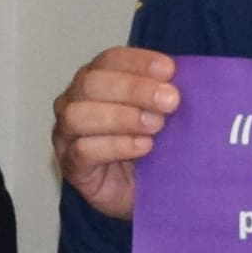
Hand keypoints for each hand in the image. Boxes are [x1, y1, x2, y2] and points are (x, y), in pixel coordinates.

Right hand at [52, 46, 178, 224]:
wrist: (146, 192)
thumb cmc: (150, 145)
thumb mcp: (162, 112)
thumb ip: (165, 92)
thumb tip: (185, 77)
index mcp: (96, 79)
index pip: (109, 59)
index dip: (138, 61)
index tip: (169, 70)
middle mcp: (74, 101)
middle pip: (91, 83)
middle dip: (134, 89)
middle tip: (170, 101)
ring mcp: (66, 134)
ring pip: (79, 115)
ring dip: (122, 117)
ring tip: (156, 125)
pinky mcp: (71, 166)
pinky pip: (84, 151)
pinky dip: (116, 145)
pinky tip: (143, 146)